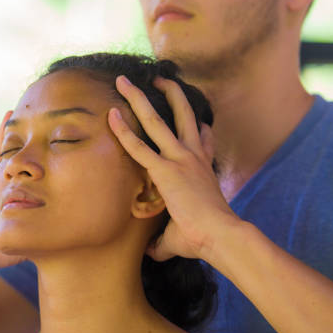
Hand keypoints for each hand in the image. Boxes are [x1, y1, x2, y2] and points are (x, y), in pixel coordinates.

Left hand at [107, 76, 239, 261]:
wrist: (222, 237)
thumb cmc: (206, 238)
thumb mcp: (184, 232)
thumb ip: (164, 240)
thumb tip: (151, 254)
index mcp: (204, 168)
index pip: (204, 139)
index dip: (202, 126)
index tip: (201, 118)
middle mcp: (194, 156)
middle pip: (184, 115)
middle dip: (172, 94)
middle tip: (161, 78)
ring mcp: (180, 159)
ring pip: (157, 120)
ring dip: (139, 98)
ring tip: (124, 81)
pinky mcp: (165, 170)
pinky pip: (138, 146)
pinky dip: (123, 130)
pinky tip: (111, 114)